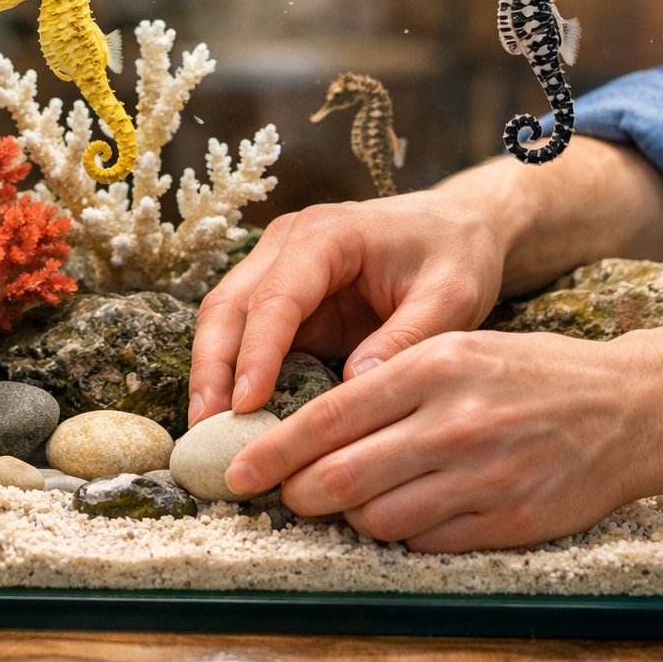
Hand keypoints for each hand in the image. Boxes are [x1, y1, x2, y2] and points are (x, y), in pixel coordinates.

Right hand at [189, 190, 508, 425]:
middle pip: (229, 305)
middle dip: (213, 368)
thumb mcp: (450, 297)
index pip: (276, 297)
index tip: (247, 405)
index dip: (257, 353)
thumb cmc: (455, 256)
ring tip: (207, 432)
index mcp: (326, 235)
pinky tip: (230, 419)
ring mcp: (276, 268)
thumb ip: (406, 339)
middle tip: (206, 429)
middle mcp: (287, 245)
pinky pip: (243, 336)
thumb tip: (354, 388)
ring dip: (211, 374)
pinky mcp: (281, 298)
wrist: (456, 229)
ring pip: (224, 320)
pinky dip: (231, 375)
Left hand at [222, 315, 662, 551]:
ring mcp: (481, 477)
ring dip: (353, 516)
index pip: (328, 418)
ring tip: (363, 497)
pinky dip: (405, 533)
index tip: (236, 472)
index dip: (273, 451)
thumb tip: (311, 431)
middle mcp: (452, 422)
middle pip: (338, 478)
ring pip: (376, 518)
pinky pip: (424, 543)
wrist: (629, 407)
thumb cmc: (526, 373)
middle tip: (290, 494)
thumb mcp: (454, 349)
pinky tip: (417, 509)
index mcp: (432, 367)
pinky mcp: (507, 521)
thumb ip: (384, 382)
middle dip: (299, 494)